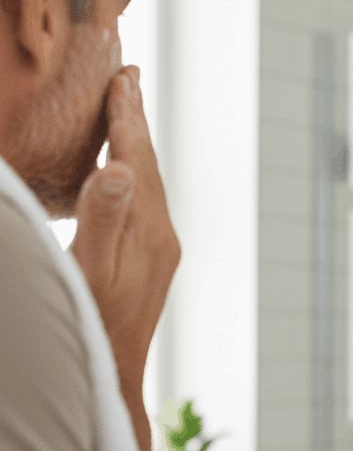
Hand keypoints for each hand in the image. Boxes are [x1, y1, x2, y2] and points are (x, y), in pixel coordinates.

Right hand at [71, 66, 180, 386]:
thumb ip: (104, 219)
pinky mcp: (152, 260)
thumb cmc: (96, 323)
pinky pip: (144, 202)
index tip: (124, 77)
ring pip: (148, 183)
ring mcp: (160, 248)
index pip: (137, 161)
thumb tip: (119, 170)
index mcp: (149, 230)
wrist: (116, 372)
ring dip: (136, 146)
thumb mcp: (91, 270)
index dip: (128, 117)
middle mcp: (162, 235)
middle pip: (148, 166)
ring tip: (127, 113)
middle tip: (130, 79)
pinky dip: (133, 174)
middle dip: (136, 121)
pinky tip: (122, 174)